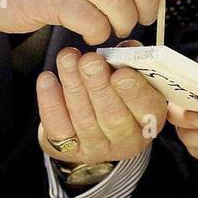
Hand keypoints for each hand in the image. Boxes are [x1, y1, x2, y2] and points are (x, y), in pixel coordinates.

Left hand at [37, 45, 167, 164]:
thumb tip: (126, 47)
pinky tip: (47, 79)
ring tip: (67, 59)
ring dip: (73, 85)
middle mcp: (127, 140)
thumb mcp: (133, 75)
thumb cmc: (118, 92)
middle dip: (99, 86)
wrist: (93, 122)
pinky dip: (51, 103)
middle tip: (89, 61)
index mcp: (150, 120)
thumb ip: (132, 61)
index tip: (120, 73)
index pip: (147, 109)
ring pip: (84, 119)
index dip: (134, 92)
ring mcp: (97, 148)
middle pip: (113, 116)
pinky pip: (59, 128)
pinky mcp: (69, 149)